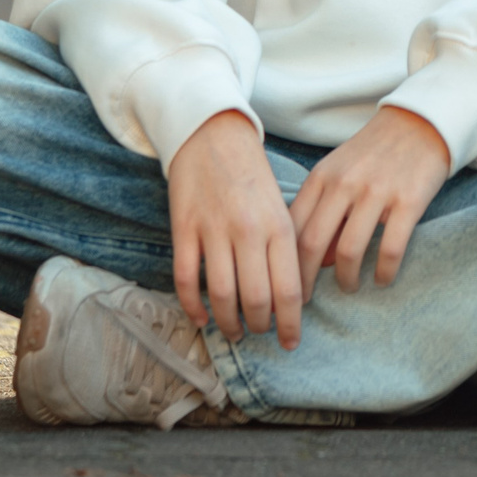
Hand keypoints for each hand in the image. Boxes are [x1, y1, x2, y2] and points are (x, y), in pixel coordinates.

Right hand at [166, 110, 302, 349]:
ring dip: (228, 323)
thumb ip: (288, 249)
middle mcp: (248, 230)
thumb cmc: (253, 176)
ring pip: (220, 294)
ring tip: (233, 331)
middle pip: (255, 299)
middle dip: (258, 326)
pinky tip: (202, 317)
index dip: (290, 324)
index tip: (290, 342)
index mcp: (279, 226)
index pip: (289, 289)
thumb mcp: (282, 207)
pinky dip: (192, 306)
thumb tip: (292, 298)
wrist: (214, 134)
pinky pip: (185, 279)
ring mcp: (213, 230)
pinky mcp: (184, 228)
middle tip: (259, 332)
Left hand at [290, 106, 450, 299]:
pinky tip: (381, 278)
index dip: (284, 263)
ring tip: (349, 286)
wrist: (419, 124)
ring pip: (348, 251)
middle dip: (305, 281)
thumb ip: (321, 210)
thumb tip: (316, 261)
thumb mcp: (338, 172)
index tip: (285, 285)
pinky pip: (389, 248)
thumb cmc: (373, 153)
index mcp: (322, 177)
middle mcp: (344, 185)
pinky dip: (383, 272)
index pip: (292, 228)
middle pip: (312, 244)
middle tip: (307, 303)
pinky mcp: (408, 201)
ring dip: (346, 279)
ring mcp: (376, 192)